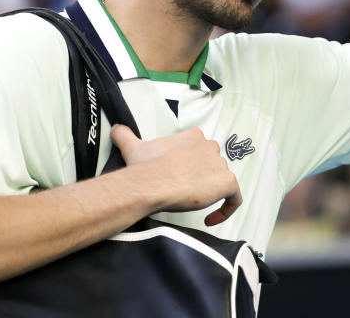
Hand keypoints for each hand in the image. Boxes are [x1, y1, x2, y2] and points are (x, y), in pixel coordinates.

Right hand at [111, 125, 242, 225]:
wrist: (152, 183)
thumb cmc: (145, 166)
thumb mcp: (133, 147)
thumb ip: (125, 135)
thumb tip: (115, 129)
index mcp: (193, 136)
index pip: (199, 150)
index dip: (191, 166)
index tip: (179, 179)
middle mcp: (210, 146)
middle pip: (212, 164)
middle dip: (201, 178)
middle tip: (184, 193)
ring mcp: (220, 164)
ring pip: (221, 180)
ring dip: (210, 193)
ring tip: (192, 206)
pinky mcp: (227, 182)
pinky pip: (234, 197)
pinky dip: (226, 209)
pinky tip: (210, 219)